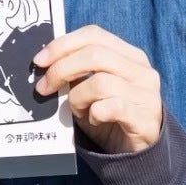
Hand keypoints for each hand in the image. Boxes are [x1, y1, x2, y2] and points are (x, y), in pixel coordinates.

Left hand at [32, 25, 163, 154]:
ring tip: (77, 110)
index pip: (94, 35)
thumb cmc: (109, 114)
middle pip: (95, 55)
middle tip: (44, 88)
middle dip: (61, 70)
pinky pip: (109, 108)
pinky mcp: (144, 118)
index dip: (63, 45)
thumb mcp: (91, 88)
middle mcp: (141, 70)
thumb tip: (45, 62)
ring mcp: (146, 94)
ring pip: (100, 83)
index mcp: (129, 55)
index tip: (39, 61)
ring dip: (78, 98)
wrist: (138, 150)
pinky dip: (93, 114)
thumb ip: (76, 71)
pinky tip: (94, 120)